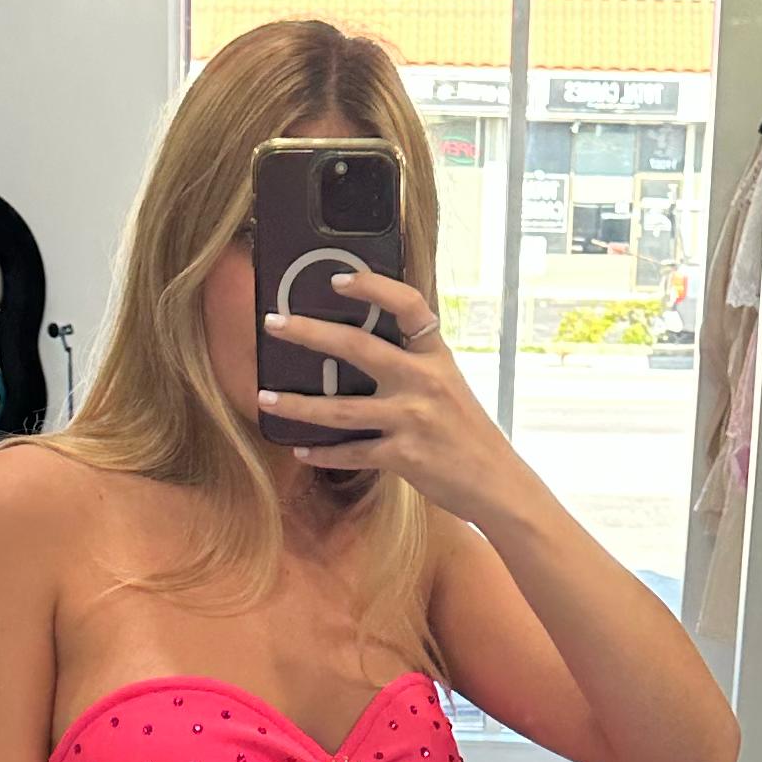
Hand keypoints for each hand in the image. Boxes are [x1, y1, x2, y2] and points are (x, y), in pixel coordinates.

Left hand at [258, 270, 531, 520]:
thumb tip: (362, 350)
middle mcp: (424, 381)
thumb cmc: (468, 433)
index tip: (338, 279)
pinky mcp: (403, 456)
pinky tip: (300, 450)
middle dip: (309, 333)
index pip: (409, 306)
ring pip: (340, 409)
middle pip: (358, 348)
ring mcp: (412, 419)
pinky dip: (322, 452)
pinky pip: (351, 452)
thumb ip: (414, 365)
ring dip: (297, 404)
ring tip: (265, 397)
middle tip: (274, 323)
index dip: (373, 287)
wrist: (496, 482)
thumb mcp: (449, 386)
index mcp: (437, 357)